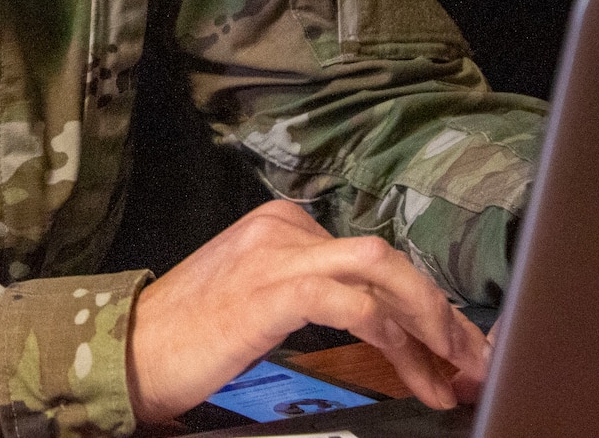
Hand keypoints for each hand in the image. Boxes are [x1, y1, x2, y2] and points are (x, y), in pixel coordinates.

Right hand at [125, 200, 489, 422]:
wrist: (125, 352)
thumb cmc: (187, 339)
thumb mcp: (257, 302)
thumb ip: (311, 294)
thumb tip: (382, 325)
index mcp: (282, 223)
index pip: (372, 258)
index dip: (422, 303)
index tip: (452, 345)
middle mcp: (285, 225)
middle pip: (388, 260)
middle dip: (441, 313)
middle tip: (474, 358)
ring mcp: (280, 253)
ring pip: (384, 272)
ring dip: (432, 324)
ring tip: (458, 370)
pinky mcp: (274, 289)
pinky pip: (356, 305)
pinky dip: (396, 341)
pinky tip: (413, 374)